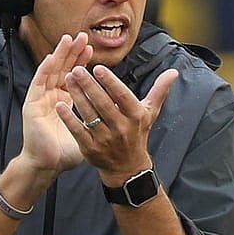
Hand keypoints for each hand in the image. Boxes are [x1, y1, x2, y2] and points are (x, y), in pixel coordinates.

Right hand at [19, 32, 94, 175]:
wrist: (49, 165)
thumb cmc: (68, 151)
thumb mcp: (91, 130)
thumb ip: (103, 117)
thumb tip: (121, 110)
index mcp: (66, 101)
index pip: (74, 75)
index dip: (81, 61)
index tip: (91, 48)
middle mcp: (53, 96)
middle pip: (63, 69)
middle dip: (72, 52)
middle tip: (82, 36)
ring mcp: (41, 99)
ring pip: (50, 71)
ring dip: (58, 55)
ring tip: (67, 40)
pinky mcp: (32, 105)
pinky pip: (38, 84)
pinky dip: (43, 70)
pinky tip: (51, 58)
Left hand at [57, 51, 177, 182]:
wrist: (128, 167)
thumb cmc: (138, 134)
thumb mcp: (150, 113)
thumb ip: (160, 91)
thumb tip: (174, 72)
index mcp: (135, 116)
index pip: (122, 95)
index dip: (110, 82)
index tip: (98, 67)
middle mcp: (121, 128)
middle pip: (103, 103)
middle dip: (89, 85)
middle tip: (76, 69)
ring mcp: (105, 140)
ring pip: (89, 115)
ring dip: (77, 96)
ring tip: (68, 79)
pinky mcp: (91, 149)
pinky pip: (78, 131)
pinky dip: (68, 118)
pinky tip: (59, 105)